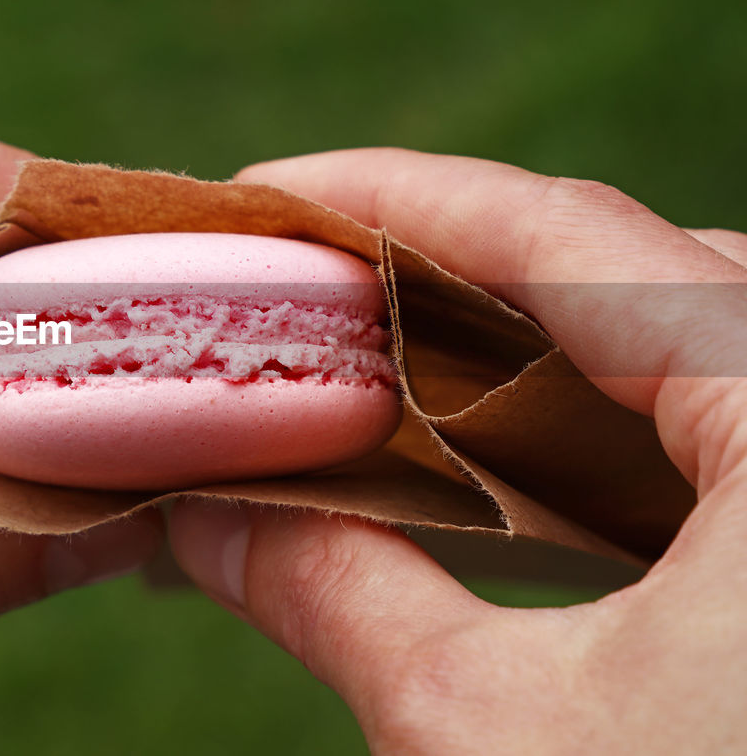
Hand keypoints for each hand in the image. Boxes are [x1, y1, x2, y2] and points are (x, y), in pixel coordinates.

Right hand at [169, 149, 746, 752]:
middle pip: (622, 271)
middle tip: (288, 283)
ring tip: (366, 360)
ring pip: (670, 353)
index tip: (261, 194)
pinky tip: (492, 467)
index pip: (566, 232)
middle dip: (436, 266)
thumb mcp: (494, 741)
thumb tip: (199, 518)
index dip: (390, 195)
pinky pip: (705, 439)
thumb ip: (336, 597)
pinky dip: (581, 434)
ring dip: (505, 352)